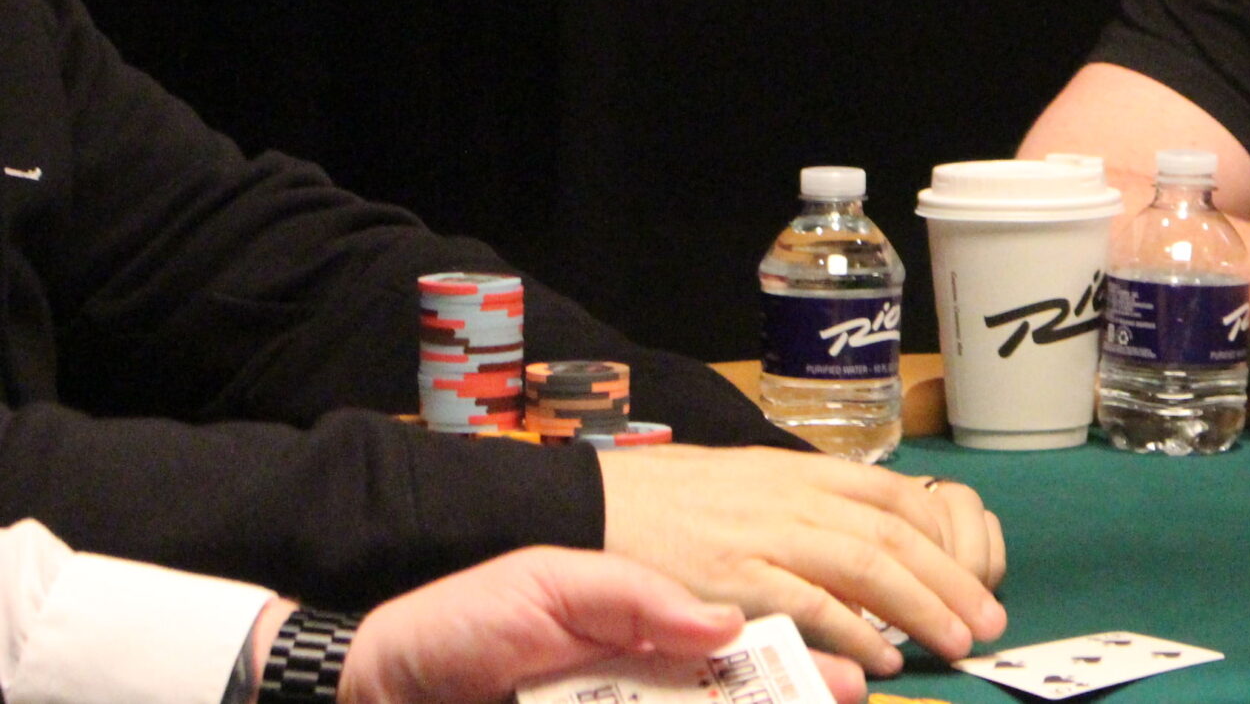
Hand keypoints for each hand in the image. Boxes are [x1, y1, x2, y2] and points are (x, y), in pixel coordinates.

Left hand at [335, 546, 867, 703]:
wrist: (373, 684)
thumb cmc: (461, 622)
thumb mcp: (552, 580)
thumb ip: (638, 598)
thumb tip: (731, 622)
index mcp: (649, 629)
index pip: (746, 642)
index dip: (804, 653)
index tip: (854, 671)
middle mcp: (648, 681)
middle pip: (739, 692)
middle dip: (802, 693)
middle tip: (853, 697)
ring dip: (768, 701)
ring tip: (827, 699)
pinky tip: (765, 702)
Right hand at [596, 445, 1005, 673]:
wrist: (588, 505)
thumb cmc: (667, 501)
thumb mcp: (745, 483)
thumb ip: (800, 504)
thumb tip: (854, 534)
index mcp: (798, 470)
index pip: (894, 495)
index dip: (943, 536)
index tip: (975, 572)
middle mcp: (792, 496)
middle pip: (893, 535)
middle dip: (950, 580)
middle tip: (988, 621)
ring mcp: (764, 535)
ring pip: (866, 566)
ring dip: (921, 608)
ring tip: (955, 643)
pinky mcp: (732, 577)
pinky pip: (808, 603)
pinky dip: (853, 631)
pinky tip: (882, 657)